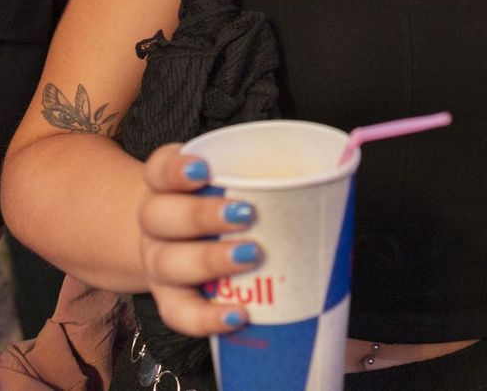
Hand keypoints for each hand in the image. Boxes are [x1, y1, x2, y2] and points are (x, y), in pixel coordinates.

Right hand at [138, 144, 261, 334]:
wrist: (179, 245)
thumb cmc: (219, 207)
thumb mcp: (234, 184)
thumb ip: (265, 175)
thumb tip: (331, 173)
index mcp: (167, 185)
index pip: (159, 169)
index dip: (176, 168)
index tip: (205, 169)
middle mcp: (155, 222)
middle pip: (160, 215)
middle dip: (202, 215)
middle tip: (246, 214)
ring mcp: (158, 262)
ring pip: (168, 263)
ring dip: (209, 260)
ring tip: (251, 256)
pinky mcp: (169, 300)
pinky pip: (178, 314)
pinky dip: (205, 318)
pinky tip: (237, 314)